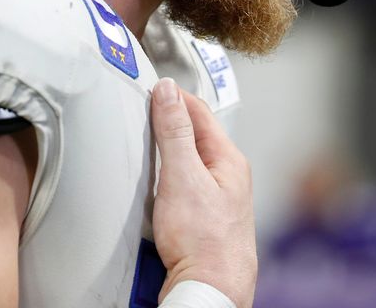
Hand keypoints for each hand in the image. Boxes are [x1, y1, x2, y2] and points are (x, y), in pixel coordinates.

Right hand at [150, 77, 256, 307]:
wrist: (211, 288)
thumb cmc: (203, 241)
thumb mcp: (182, 176)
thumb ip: (174, 132)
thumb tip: (169, 92)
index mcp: (228, 159)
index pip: (200, 112)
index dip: (174, 97)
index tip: (151, 88)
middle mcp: (228, 176)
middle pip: (195, 136)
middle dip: (171, 121)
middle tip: (146, 108)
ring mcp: (219, 199)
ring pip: (191, 161)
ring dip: (171, 149)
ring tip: (151, 138)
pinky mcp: (206, 218)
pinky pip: (187, 185)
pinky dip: (170, 175)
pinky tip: (160, 182)